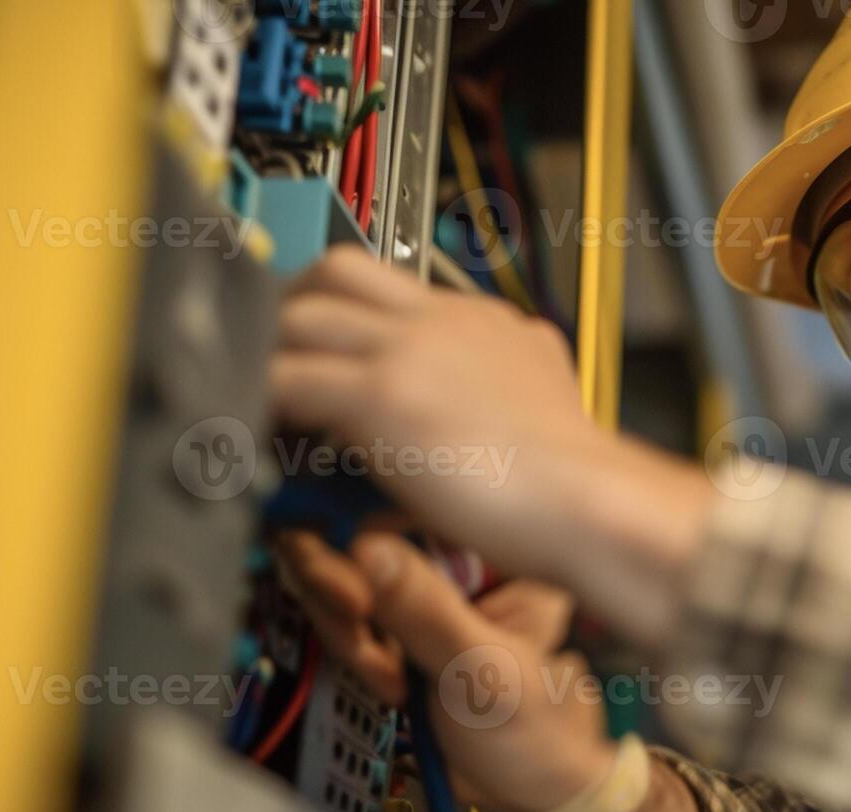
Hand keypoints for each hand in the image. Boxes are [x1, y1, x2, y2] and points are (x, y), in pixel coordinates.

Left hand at [270, 245, 715, 646]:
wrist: (592, 502)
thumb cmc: (577, 484)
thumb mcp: (547, 405)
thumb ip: (507, 384)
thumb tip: (488, 405)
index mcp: (485, 322)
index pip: (392, 283)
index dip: (346, 308)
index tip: (328, 345)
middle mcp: (442, 319)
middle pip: (336, 270)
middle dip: (294, 307)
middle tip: (276, 358)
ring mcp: (407, 350)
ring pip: (300, 315)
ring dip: (270, 354)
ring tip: (262, 403)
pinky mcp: (379, 393)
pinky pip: (285, 379)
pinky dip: (259, 402)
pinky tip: (258, 437)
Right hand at [275, 525, 615, 811]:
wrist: (527, 789)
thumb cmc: (533, 734)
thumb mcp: (483, 674)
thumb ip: (428, 613)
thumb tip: (369, 548)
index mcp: (501, 545)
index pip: (410, 500)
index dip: (359, 524)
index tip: (339, 573)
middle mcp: (459, 549)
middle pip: (360, 527)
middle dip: (344, 589)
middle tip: (359, 635)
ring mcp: (423, 583)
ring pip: (342, 569)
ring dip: (348, 628)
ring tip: (389, 677)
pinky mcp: (397, 615)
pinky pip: (343, 608)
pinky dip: (350, 645)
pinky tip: (386, 681)